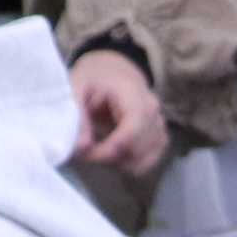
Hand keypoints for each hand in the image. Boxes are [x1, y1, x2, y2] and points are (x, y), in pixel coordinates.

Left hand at [67, 49, 167, 177]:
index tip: (85, 154)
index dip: (109, 150)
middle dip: (109, 158)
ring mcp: (160, 127)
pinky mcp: (160, 138)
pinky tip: (112, 155)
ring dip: (119, 163)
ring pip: (144, 160)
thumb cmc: (94, 78)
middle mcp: (154, 113)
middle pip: (138, 150)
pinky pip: (148, 161)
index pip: (132, 133)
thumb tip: (82, 148)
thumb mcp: (76, 88)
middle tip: (84, 154)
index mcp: (135, 96)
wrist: (114, 71)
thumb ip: (77, 116)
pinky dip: (129, 164)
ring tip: (97, 152)